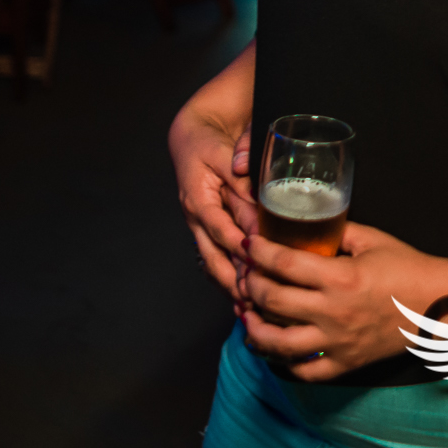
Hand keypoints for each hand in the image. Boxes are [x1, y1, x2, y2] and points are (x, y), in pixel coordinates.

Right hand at [170, 106, 249, 302]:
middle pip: (212, 257)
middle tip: (255, 299)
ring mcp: (199, 227)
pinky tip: (242, 298)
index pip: (219, 228)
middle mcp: (196, 219)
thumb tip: (251, 186)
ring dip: (230, 286)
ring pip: (213, 263)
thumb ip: (239, 172)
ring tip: (250, 308)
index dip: (238, 246)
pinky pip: (215, 259)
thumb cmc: (206, 143)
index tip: (258, 262)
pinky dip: (228, 278)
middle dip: (232, 280)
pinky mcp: (207, 230)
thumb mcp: (222, 153)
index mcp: (198, 200)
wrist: (189, 139)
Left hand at [241, 222, 447, 381]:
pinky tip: (274, 346)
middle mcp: (334, 313)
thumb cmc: (409, 268)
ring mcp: (337, 343)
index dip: (259, 252)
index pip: (283, 264)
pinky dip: (283, 361)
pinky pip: (303, 371)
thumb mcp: (372, 240)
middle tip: (244, 274)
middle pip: (272, 301)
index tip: (248, 244)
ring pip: (277, 343)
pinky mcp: (345, 363)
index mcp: (340, 278)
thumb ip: (337, 231)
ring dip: (254, 327)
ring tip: (246, 315)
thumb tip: (306, 223)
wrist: (440, 304)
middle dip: (249, 285)